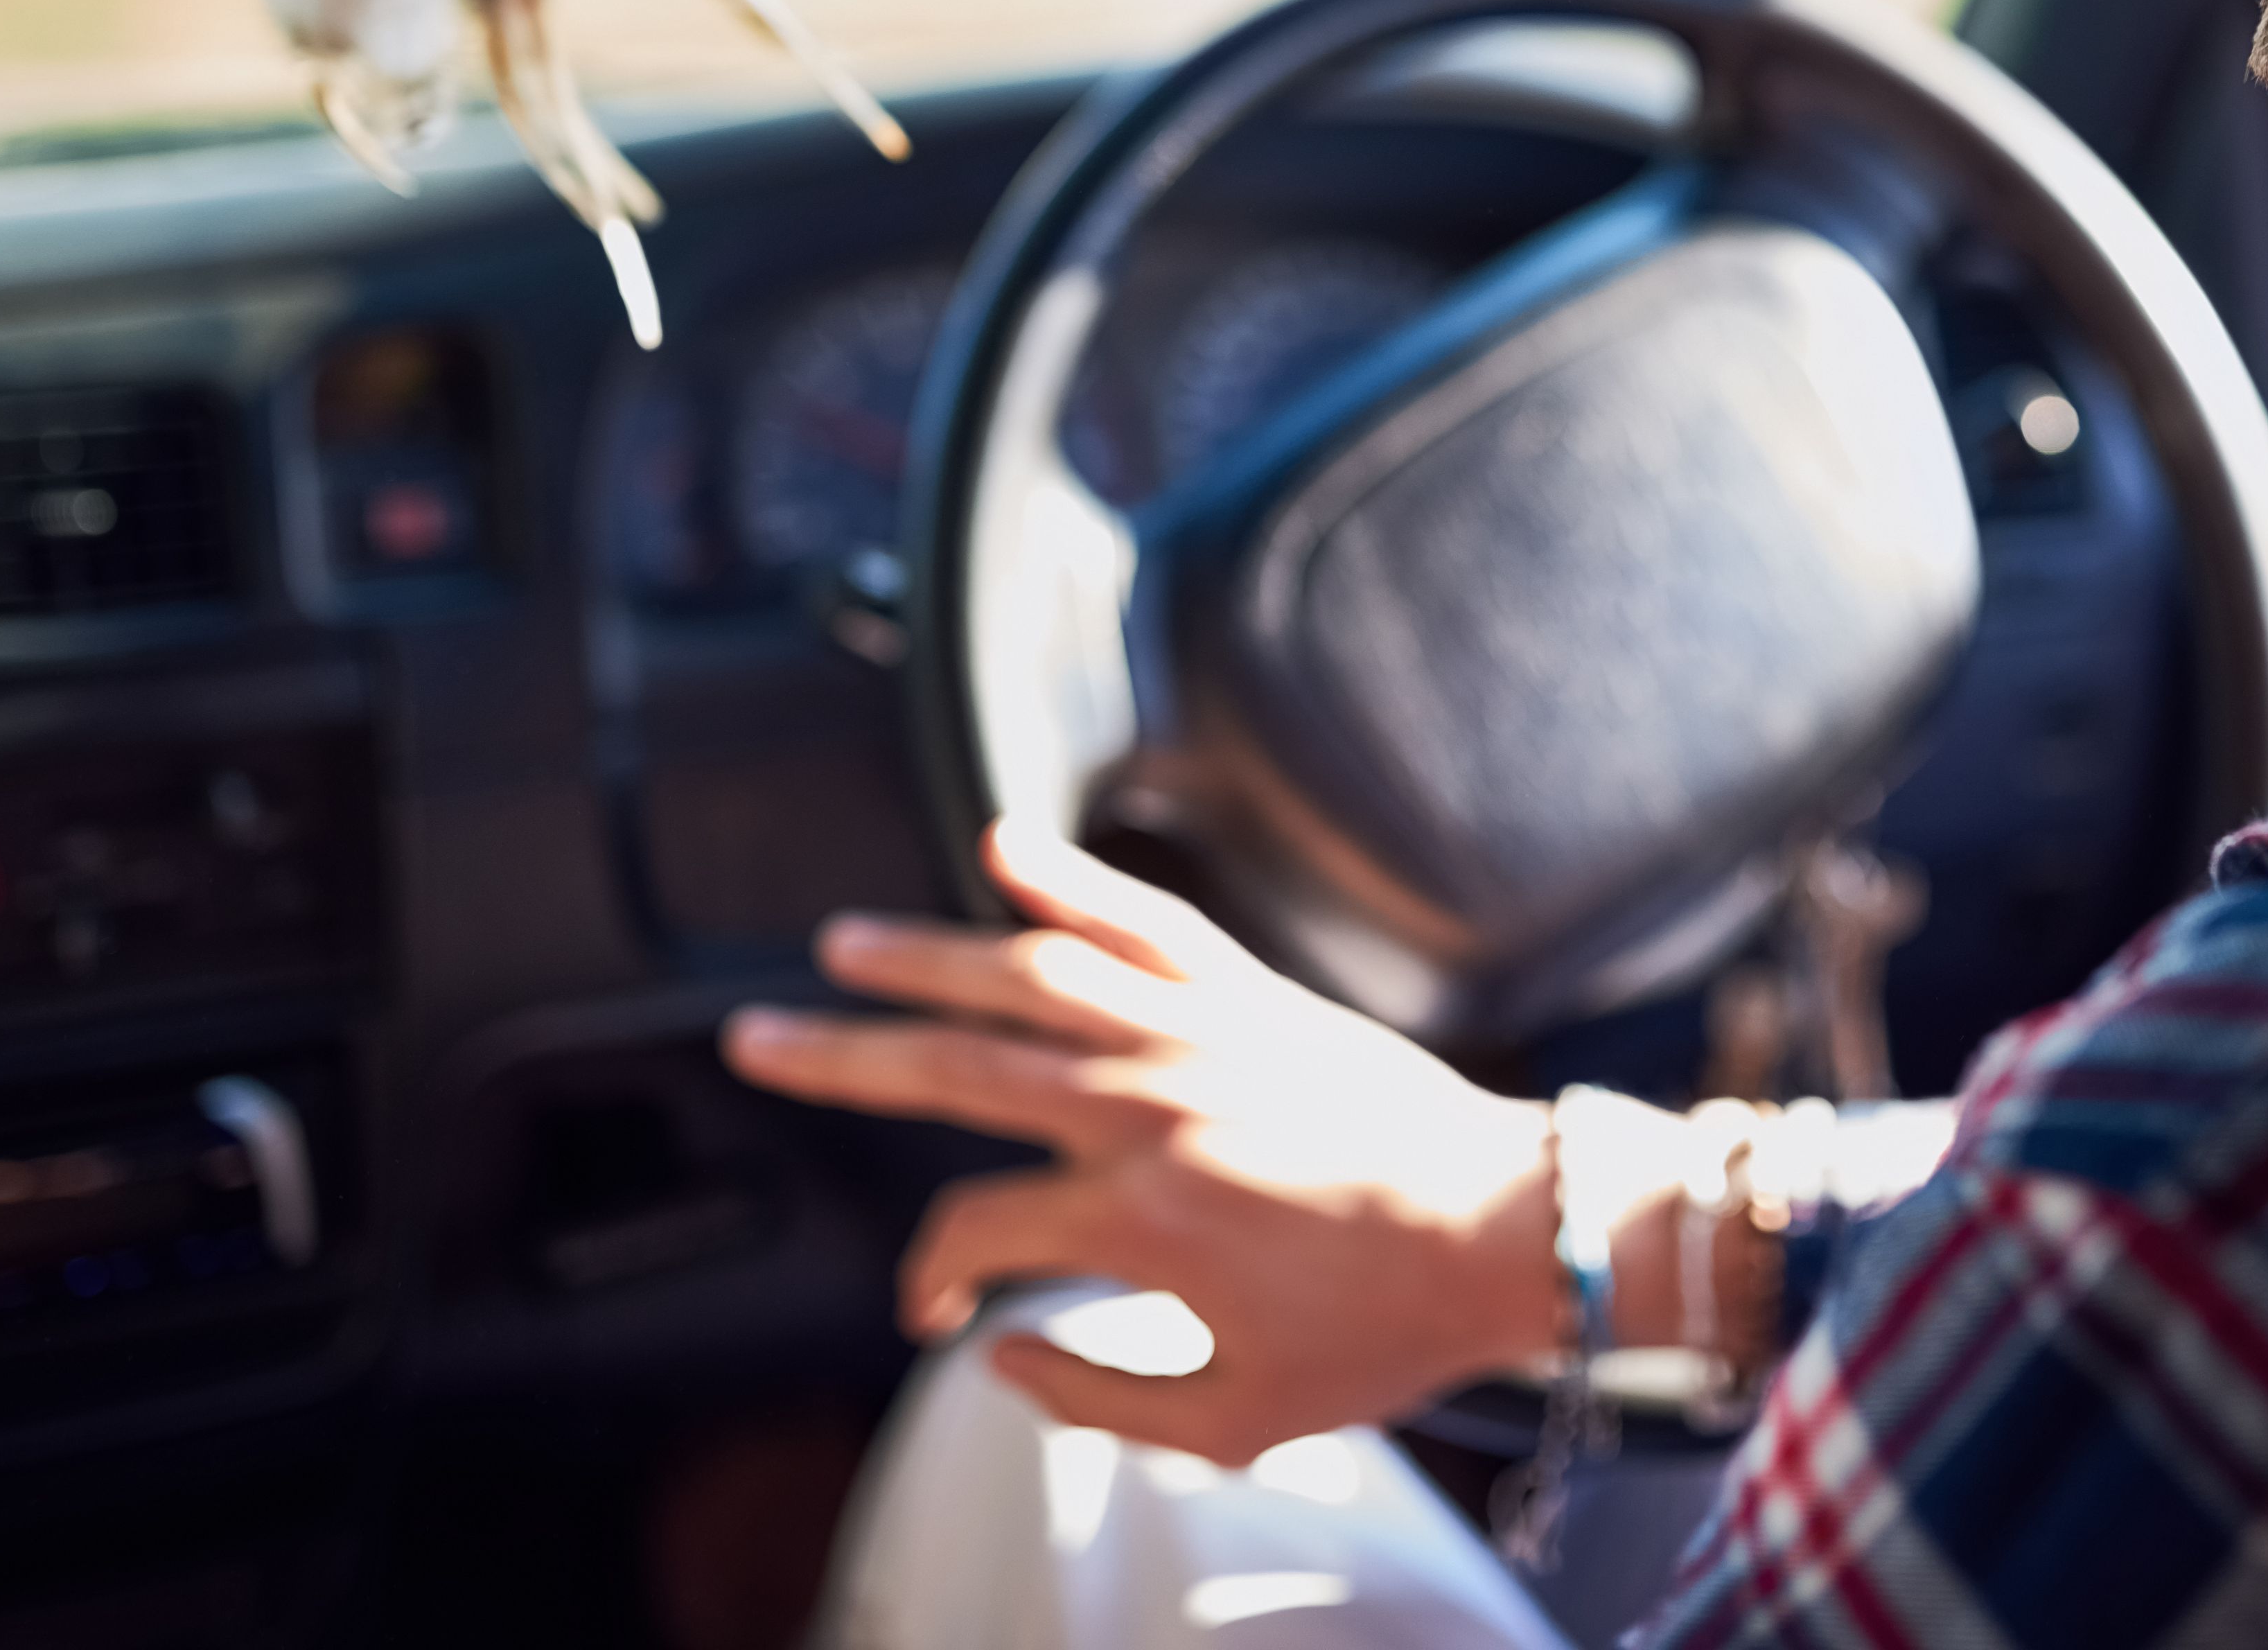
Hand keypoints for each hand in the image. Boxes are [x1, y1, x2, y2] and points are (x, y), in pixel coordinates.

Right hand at [721, 822, 1566, 1461]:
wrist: (1511, 1232)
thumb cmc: (1384, 1332)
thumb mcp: (1236, 1420)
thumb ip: (1100, 1398)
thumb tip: (999, 1356)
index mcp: (1137, 1221)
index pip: (974, 1231)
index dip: (932, 1281)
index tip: (937, 1314)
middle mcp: (1148, 1111)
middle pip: (955, 1069)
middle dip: (842, 1057)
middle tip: (756, 1039)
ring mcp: (1199, 1038)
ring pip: (1031, 975)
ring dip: (924, 957)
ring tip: (842, 947)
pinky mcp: (1252, 997)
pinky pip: (1146, 924)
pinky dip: (1075, 880)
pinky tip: (1003, 847)